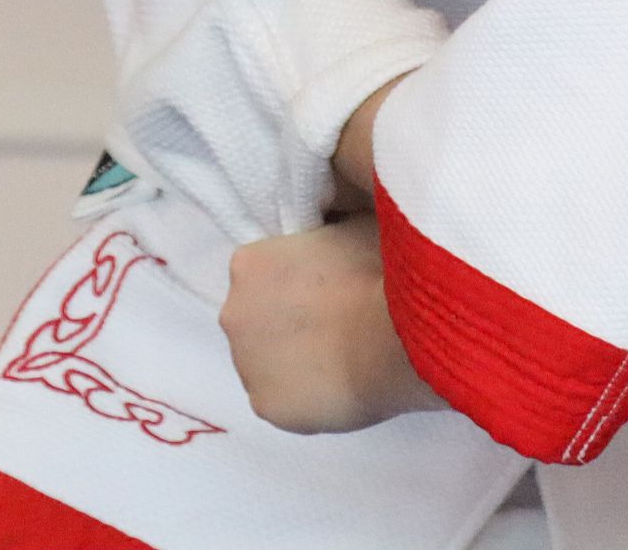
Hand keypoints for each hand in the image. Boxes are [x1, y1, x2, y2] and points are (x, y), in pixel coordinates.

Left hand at [218, 215, 441, 432]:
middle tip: (338, 321)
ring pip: (267, 361)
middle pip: (258, 317)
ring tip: (343, 355)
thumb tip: (332, 224)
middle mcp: (232, 311)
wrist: (395, 336)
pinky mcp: (264, 406)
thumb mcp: (353, 222)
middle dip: (289, 319)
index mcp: (248, 263)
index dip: (298, 279)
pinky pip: (283, 399)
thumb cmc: (379, 271)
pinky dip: (306, 395)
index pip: (263, 271)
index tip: (330, 286)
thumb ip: (328, 226)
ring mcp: (245, 364)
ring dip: (295, 358)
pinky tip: (340, 385)